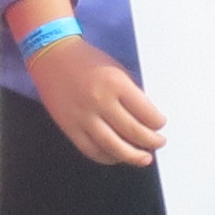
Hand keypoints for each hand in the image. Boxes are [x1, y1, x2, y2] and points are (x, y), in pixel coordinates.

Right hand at [33, 36, 166, 164]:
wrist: (52, 56)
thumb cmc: (87, 60)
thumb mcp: (117, 70)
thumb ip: (131, 94)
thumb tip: (147, 119)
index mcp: (116, 84)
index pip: (146, 113)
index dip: (158, 123)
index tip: (161, 124)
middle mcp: (100, 101)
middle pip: (133, 132)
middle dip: (151, 141)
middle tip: (159, 143)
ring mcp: (83, 117)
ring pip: (113, 147)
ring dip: (132, 156)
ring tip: (144, 158)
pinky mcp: (69, 127)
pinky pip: (91, 150)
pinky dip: (107, 157)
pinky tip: (118, 156)